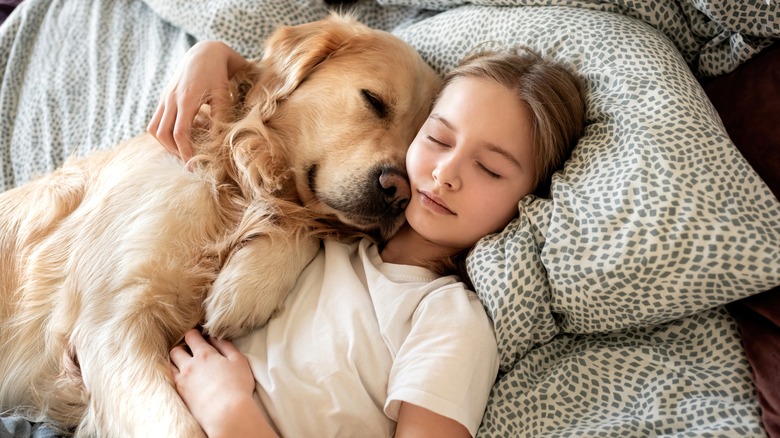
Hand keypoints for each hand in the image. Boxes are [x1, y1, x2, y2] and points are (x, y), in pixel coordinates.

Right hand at [148, 41, 246, 162]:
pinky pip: (156, 120)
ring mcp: (164, 97)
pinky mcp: (163, 97)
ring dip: (165, 143)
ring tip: (181, 151)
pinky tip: (179, 136)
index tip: (194, 165)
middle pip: (163, 134)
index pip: (179, 134)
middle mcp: (171, 99)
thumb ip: (219, 119)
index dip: (185, 152)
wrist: (204, 52)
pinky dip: (163, 132)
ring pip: (154, 128)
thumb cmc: (218, 75)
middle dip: (174, 151)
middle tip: (188, 162)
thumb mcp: (223, 96)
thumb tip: (216, 144)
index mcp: (187, 100)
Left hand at [170, 329, 275, 437]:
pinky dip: (174, 374)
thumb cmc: (237, 386)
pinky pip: (170, 379)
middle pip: (176, 350)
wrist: (226, 413)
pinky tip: (183, 378)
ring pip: (170, 364)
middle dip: (182, 347)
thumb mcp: (239, 361)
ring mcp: (182, 380)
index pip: (192, 336)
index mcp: (205, 354)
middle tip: (191, 351)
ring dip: (176, 361)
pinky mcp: (180, 394)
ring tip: (185, 364)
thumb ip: (226, 346)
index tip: (198, 336)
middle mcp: (189, 365)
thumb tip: (215, 337)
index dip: (194, 334)